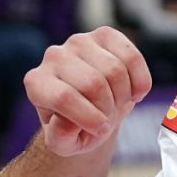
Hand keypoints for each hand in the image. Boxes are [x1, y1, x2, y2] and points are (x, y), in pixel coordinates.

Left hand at [23, 26, 151, 156]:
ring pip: (115, 71)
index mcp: (36, 83)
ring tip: (116, 106)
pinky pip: (132, 58)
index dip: (89, 118)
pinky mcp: (104, 34)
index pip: (64, 97)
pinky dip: (140, 81)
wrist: (90, 108)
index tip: (100, 130)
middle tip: (108, 121)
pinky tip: (133, 93)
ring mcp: (79, 41)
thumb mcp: (63, 142)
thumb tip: (67, 122)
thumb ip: (61, 137)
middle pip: (93, 84)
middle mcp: (53, 56)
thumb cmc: (74, 126)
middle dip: (108, 109)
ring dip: (124, 97)